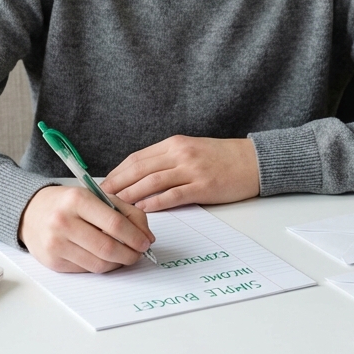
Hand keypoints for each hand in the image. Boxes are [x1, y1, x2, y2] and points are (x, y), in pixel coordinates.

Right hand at [19, 185, 154, 273]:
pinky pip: (86, 270)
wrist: (31, 212)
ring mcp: (56, 243)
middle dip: (130, 254)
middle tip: (138, 254)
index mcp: (78, 200)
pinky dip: (101, 266)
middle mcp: (63, 221)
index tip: (145, 242)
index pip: (115, 224)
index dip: (135, 236)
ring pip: (99, 263)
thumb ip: (125, 212)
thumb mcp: (96, 197)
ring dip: (118, 263)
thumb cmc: (68, 203)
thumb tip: (146, 236)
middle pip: (108, 247)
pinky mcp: (53, 262)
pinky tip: (104, 257)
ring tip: (124, 256)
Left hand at [100, 136, 259, 211]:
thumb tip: (139, 178)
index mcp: (174, 144)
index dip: (117, 172)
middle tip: (101, 198)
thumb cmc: (221, 158)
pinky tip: (142, 210)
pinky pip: (173, 195)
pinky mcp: (203, 186)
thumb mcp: (190, 150)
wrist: (252, 161)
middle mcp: (180, 154)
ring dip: (131, 194)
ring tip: (116, 206)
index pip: (137, 158)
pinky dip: (155, 203)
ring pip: (153, 182)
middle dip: (118, 184)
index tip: (103, 184)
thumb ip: (166, 161)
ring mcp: (191, 170)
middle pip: (140, 169)